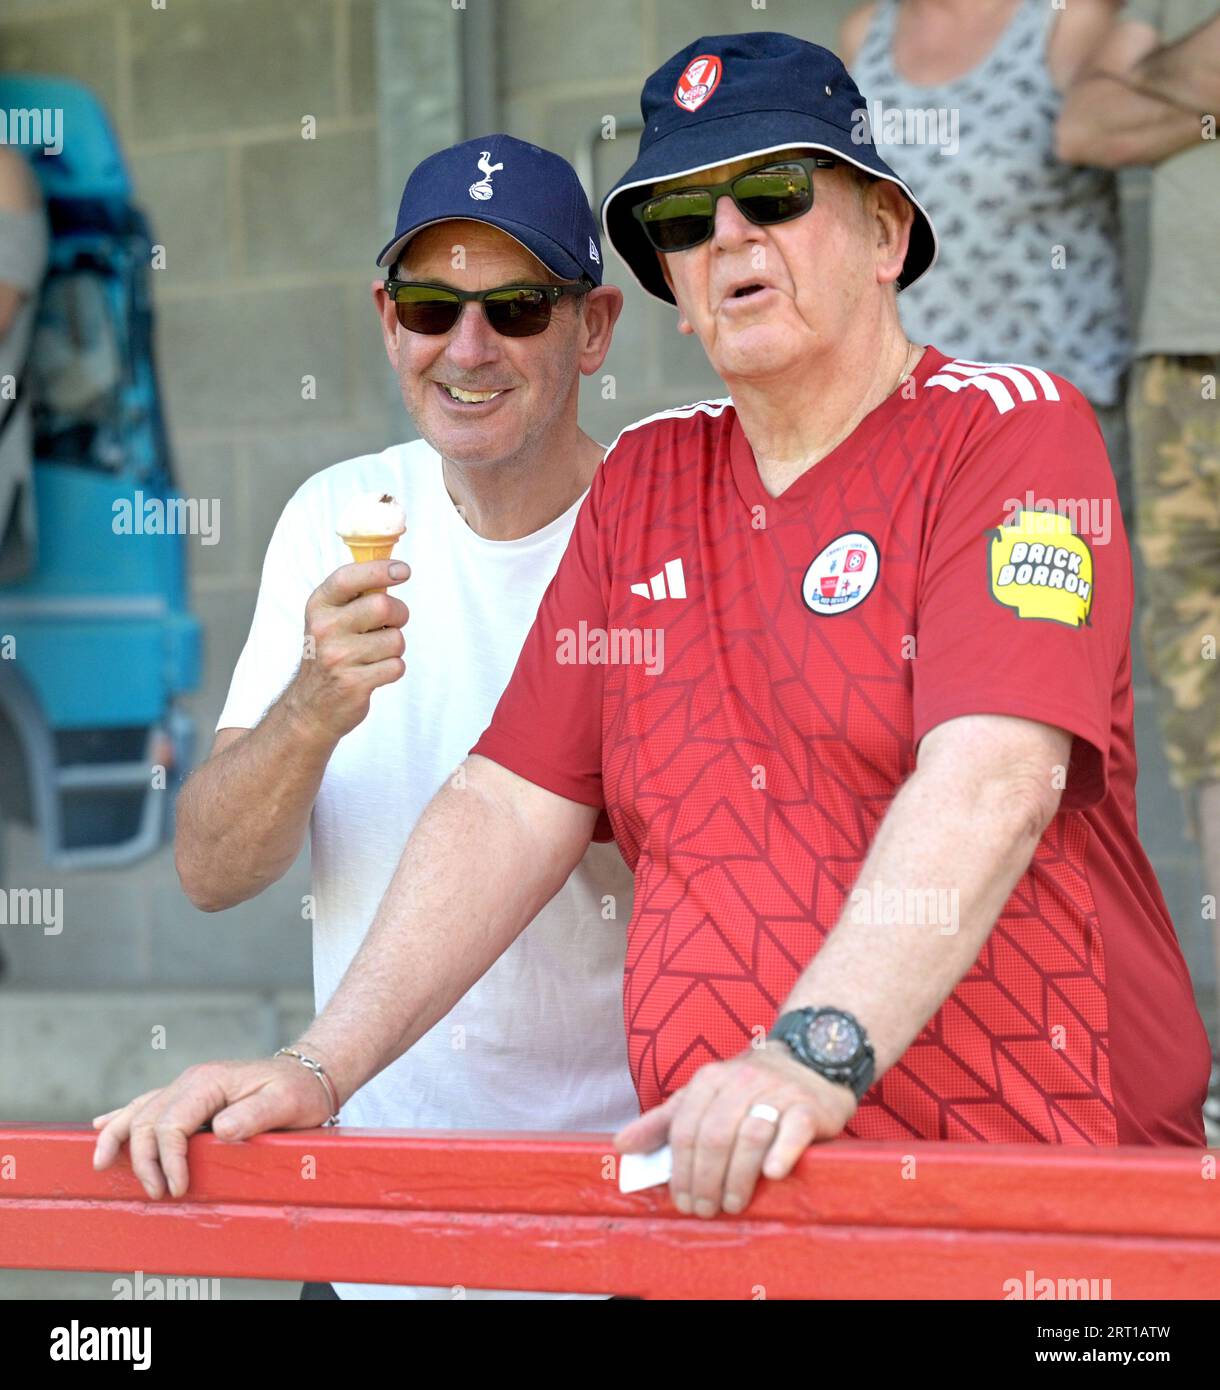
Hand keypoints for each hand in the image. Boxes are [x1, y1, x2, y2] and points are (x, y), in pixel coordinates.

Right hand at [91, 1055, 334, 1199]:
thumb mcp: (285, 1102)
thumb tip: (221, 1130)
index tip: (178, 1188)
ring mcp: (188, 1087)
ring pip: (138, 1110)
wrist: (309, 1075)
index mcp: (208, 1081)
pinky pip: (147, 1104)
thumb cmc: (299, 1091)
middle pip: (147, 1120)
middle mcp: (192, 1081)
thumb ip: (254, 1115)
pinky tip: (102, 1125)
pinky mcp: (190, 1096)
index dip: (168, 1159)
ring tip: (100, 1164)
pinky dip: (123, 1116)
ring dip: (117, 1137)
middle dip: (144, 1160)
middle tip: (159, 1193)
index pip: (170, 1123)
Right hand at [286, 559, 409, 743]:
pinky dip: (393, 669)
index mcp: (319, 606)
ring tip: (375, 654)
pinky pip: (396, 666)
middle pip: (383, 606)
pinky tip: (374, 673)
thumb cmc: (330, 654)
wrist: (311, 706)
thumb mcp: (330, 619)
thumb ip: (357, 595)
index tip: (403, 570)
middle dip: (399, 614)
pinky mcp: (354, 683)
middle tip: (392, 624)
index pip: (348, 577)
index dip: (379, 570)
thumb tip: (396, 570)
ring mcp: (337, 657)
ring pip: (396, 640)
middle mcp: (324, 629)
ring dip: (395, 648)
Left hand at [613, 1041, 857, 1216]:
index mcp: (709, 1079)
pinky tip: (772, 1174)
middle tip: (705, 1210)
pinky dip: (781, 1153)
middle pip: (715, 1135)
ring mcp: (777, 1092)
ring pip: (751, 1136)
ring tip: (732, 1204)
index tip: (682, 1200)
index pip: (686, 1128)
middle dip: (705, 1179)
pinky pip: (793, 1129)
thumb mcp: (702, 1098)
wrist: (809, 1062)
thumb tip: (621, 1146)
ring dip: (738, 1177)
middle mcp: (741, 1081)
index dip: (680, 1169)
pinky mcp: (808, 1106)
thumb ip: (662, 1122)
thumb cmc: (749, 1089)